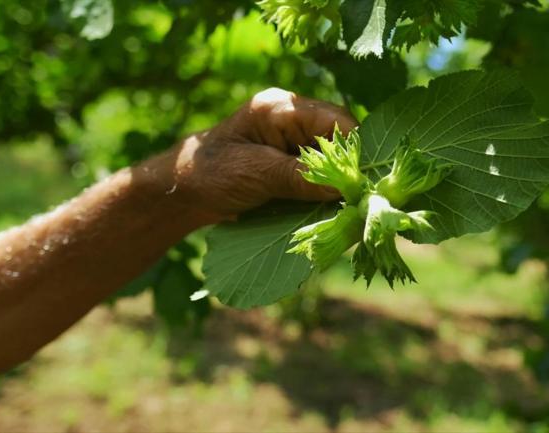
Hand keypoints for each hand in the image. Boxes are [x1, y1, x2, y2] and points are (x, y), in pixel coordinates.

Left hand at [171, 88, 357, 218]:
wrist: (182, 192)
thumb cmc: (209, 174)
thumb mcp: (255, 175)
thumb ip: (300, 178)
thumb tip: (346, 188)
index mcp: (280, 107)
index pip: (335, 120)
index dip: (355, 149)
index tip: (365, 181)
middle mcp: (291, 118)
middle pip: (339, 138)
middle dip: (350, 168)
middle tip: (361, 199)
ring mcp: (292, 140)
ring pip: (333, 158)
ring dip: (339, 183)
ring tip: (350, 207)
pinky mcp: (291, 162)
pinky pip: (320, 173)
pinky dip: (327, 191)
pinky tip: (332, 209)